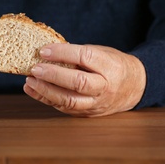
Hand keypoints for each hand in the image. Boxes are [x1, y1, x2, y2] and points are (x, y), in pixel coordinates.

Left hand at [23, 43, 145, 116]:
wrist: (135, 87)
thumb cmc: (114, 65)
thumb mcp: (103, 53)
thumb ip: (79, 54)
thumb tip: (48, 52)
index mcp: (111, 66)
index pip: (85, 57)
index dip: (62, 53)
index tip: (44, 50)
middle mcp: (105, 87)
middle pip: (78, 82)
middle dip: (53, 75)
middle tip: (34, 68)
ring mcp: (97, 103)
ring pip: (70, 100)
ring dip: (46, 91)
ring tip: (30, 81)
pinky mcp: (88, 113)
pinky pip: (64, 108)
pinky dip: (45, 99)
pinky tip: (33, 90)